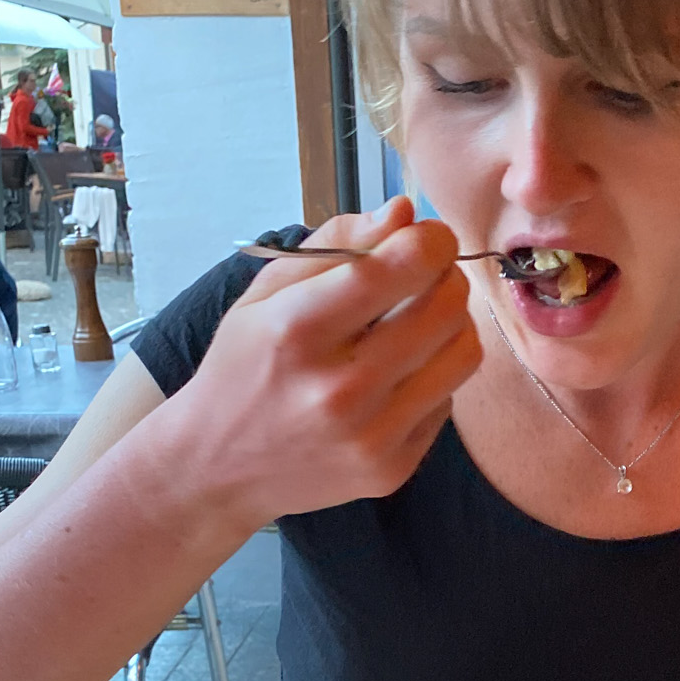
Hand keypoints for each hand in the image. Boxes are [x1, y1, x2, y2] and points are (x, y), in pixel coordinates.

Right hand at [167, 197, 481, 526]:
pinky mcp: (391, 469)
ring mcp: (369, 436)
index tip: (430, 237)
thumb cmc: (244, 369)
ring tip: (419, 321)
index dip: (432, 240)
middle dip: (446, 277)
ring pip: (462, 354)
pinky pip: (448, 400)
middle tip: (426, 276)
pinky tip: (398, 375)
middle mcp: (337, 388)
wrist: (217, 469)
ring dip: (452, 324)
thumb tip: (403, 211)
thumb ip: (336, 245)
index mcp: (297, 330)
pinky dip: (433, 376)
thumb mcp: (266, 295)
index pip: (400, 266)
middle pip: (445, 308)